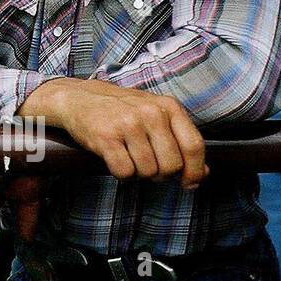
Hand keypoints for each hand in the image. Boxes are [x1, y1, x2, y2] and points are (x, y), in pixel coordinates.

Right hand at [21, 77, 207, 187]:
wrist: (77, 97)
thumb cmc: (120, 109)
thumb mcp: (155, 115)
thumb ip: (179, 140)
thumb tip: (202, 173)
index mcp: (168, 106)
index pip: (194, 146)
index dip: (194, 171)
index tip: (188, 183)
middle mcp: (150, 112)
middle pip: (171, 165)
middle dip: (160, 174)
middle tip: (147, 165)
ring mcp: (128, 124)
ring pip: (147, 172)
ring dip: (138, 173)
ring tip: (128, 157)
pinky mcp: (106, 137)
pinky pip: (124, 172)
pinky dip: (121, 173)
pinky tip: (115, 159)